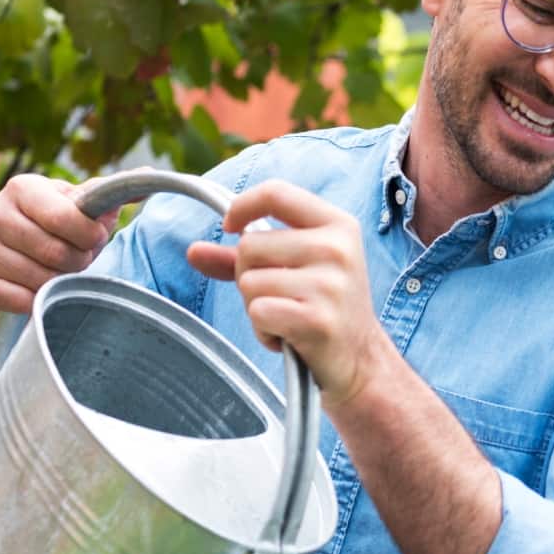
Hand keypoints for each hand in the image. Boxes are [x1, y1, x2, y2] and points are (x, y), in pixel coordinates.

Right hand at [0, 174, 116, 314]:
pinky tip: (38, 291)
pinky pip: (20, 300)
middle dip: (78, 262)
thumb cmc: (55, 232)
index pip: (66, 217)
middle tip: (77, 260)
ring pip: (41, 279)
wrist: (7, 266)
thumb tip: (149, 175)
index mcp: (22, 187)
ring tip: (59, 273)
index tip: (95, 239)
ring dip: (60, 283)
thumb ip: (109, 195)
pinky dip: (38, 301)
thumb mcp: (79, 209)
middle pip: (57, 252)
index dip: (90, 235)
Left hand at [186, 179, 393, 408]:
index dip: (242, 206)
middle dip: (248, 275)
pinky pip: (258, 312)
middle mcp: (337, 249)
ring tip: (286, 318)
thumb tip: (192, 251)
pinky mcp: (318, 320)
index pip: (276, 193)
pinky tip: (285, 335)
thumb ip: (246, 256)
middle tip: (278, 297)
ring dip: (256, 307)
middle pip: (250, 245)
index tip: (230, 227)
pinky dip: (262, 330)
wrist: (360, 361)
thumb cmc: (324, 308)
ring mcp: (330, 285)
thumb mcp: (297, 269)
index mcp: (337, 225)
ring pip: (249, 282)